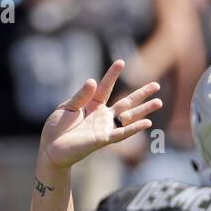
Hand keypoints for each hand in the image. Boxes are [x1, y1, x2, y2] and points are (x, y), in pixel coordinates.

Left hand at [39, 60, 161, 170]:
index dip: (112, 74)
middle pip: (126, 102)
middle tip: (157, 85)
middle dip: (141, 94)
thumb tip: (93, 80)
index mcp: (92, 105)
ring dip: (144, 110)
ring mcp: (104, 128)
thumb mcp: (68, 107)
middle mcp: (102, 116)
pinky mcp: (103, 139)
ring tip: (159, 102)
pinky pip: (122, 133)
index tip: (121, 61)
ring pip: (129, 117)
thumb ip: (81, 95)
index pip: (106, 87)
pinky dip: (134, 128)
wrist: (51, 149)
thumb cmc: (57, 128)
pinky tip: (147, 122)